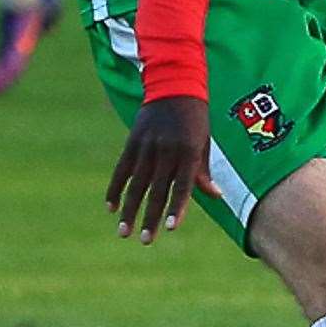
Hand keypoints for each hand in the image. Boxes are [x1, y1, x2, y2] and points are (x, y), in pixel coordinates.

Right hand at [106, 95, 219, 243]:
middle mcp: (167, 151)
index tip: (170, 228)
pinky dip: (114, 188)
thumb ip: (203, 171)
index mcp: (188, 152)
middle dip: (150, 217)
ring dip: (129, 210)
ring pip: (136, 184)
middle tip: (145, 240)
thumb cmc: (196, 119)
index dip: (177, 207)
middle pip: (157, 190)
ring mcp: (147, 146)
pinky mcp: (132, 142)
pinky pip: (121, 169)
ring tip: (124, 232)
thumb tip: (216, 196)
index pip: (183, 185)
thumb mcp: (204, 142)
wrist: (174, 86)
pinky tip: (109, 207)